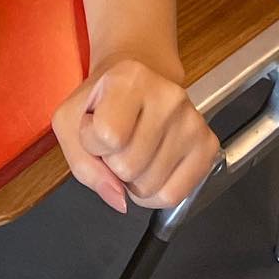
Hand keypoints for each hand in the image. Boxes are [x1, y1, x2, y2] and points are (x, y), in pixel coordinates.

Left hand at [52, 57, 218, 212]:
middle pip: (128, 167)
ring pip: (151, 186)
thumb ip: (82, 163)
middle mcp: (168, 97)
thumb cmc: (102, 102)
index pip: (107, 136)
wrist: (139, 81)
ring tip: (133, 150)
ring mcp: (192, 122)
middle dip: (113, 164)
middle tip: (116, 142)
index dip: (92, 143)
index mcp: (129, 80)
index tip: (94, 128)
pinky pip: (174, 196)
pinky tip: (149, 167)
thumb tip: (118, 199)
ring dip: (133, 180)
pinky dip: (154, 194)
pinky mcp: (208, 145)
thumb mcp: (70, 120)